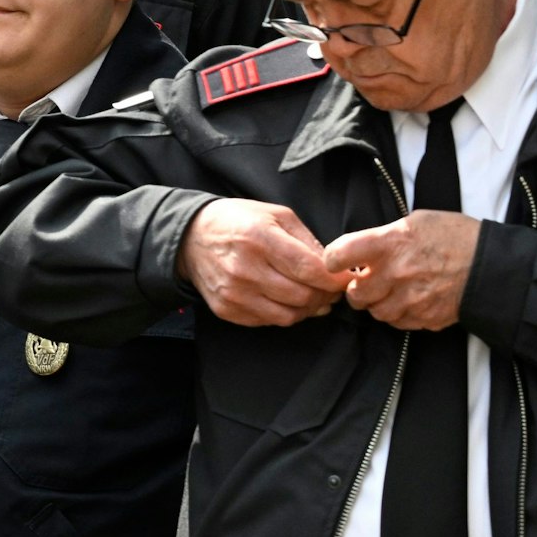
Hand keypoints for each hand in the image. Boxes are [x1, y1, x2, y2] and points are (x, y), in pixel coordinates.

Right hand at [177, 198, 346, 326]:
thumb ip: (307, 240)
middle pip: (302, 296)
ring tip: (311, 296)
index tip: (346, 279)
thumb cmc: (238, 222)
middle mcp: (244, 268)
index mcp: (259, 238)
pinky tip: (285, 300)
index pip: (310, 269)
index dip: (335, 279)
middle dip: (324, 295)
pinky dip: (284, 314)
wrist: (190, 238)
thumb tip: (334, 268)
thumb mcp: (275, 215)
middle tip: (329, 289)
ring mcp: (233, 293)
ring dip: (307, 308)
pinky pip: (268, 321)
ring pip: (289, 315)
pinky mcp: (226, 309)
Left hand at [323, 211, 479, 331]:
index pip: (339, 254)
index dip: (332, 259)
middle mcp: (397, 273)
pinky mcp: (426, 318)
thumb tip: (360, 251)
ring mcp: (412, 299)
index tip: (336, 261)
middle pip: (355, 294)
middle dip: (357, 288)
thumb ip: (383, 237)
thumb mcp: (415, 221)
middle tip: (367, 280)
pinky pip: (399, 323)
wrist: (493, 265)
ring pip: (376, 312)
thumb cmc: (454, 236)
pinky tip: (409, 300)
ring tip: (390, 291)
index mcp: (390, 243)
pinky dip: (399, 314)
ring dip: (377, 304)